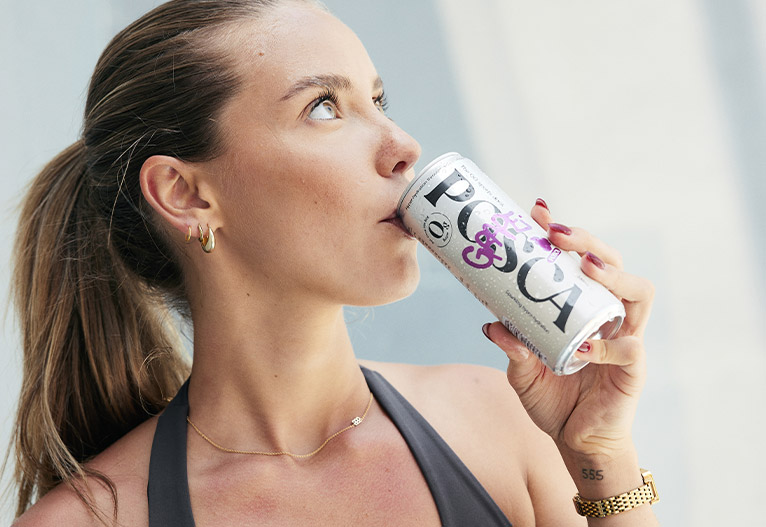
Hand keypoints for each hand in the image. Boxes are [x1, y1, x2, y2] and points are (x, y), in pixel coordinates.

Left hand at [483, 198, 654, 458]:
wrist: (577, 442)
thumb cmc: (553, 400)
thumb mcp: (522, 371)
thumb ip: (512, 348)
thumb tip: (490, 323)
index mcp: (583, 308)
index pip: (581, 259)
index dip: (565, 234)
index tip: (537, 212)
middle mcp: (608, 316)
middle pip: (611, 264)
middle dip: (586, 241)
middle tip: (555, 233)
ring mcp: (624, 340)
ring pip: (638, 293)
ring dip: (613, 274)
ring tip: (586, 266)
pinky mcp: (633, 370)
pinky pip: (629, 349)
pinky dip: (607, 346)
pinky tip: (584, 348)